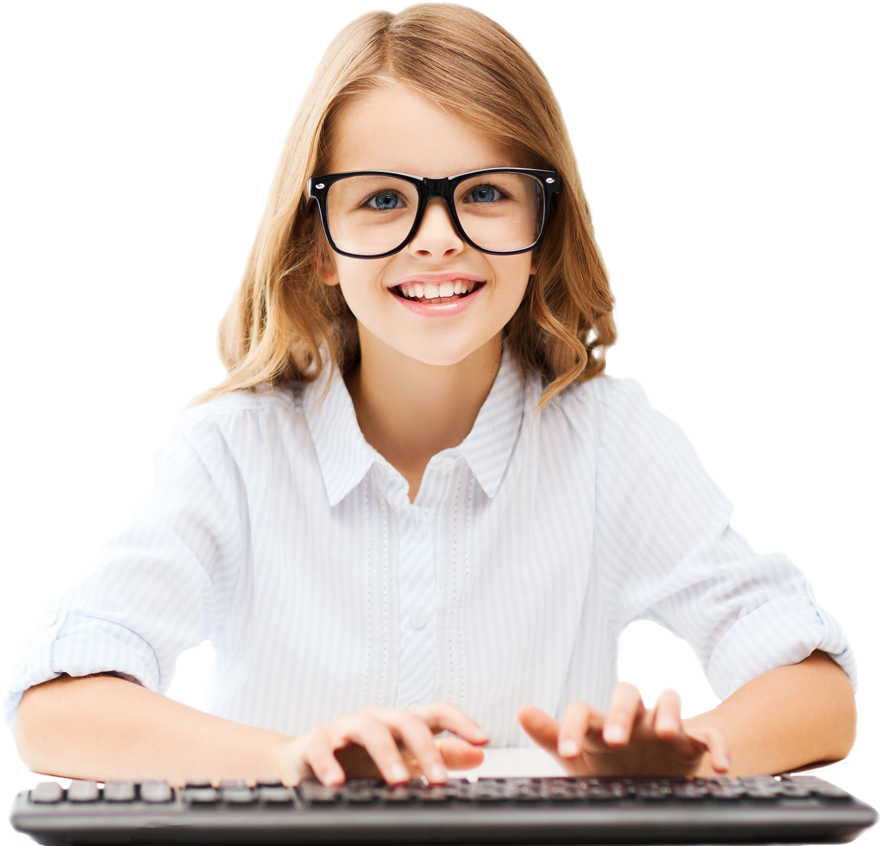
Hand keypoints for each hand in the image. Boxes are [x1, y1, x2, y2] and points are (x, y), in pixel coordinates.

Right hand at [280, 702, 488, 785]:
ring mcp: (345, 727)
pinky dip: (329, 763)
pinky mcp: (315, 741)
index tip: (483, 739)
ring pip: (369, 729)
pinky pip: (322, 747)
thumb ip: (442, 757)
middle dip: (426, 749)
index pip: (436, 712)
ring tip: (397, 782)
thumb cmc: (361, 761)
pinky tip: (337, 781)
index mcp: (399, 724)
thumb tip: (479, 754)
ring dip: (386, 755)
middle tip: (439, 780)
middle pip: (406, 720)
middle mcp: (376, 719)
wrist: (305, 763)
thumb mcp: (405, 762)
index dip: (461, 722)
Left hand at [518, 682, 728, 777]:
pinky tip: (720, 766)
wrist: (655, 785)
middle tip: (616, 740)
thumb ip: (552, 736)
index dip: (573, 726)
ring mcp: (664, 728)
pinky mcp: (695, 743)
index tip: (569, 752)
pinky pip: (710, 735)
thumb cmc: (609, 769)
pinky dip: (717, 745)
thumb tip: (521, 709)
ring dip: (669, 713)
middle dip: (622, 714)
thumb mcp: (579, 760)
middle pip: (627, 695)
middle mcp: (632, 719)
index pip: (583, 710)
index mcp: (600, 725)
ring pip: (669, 700)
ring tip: (668, 735)